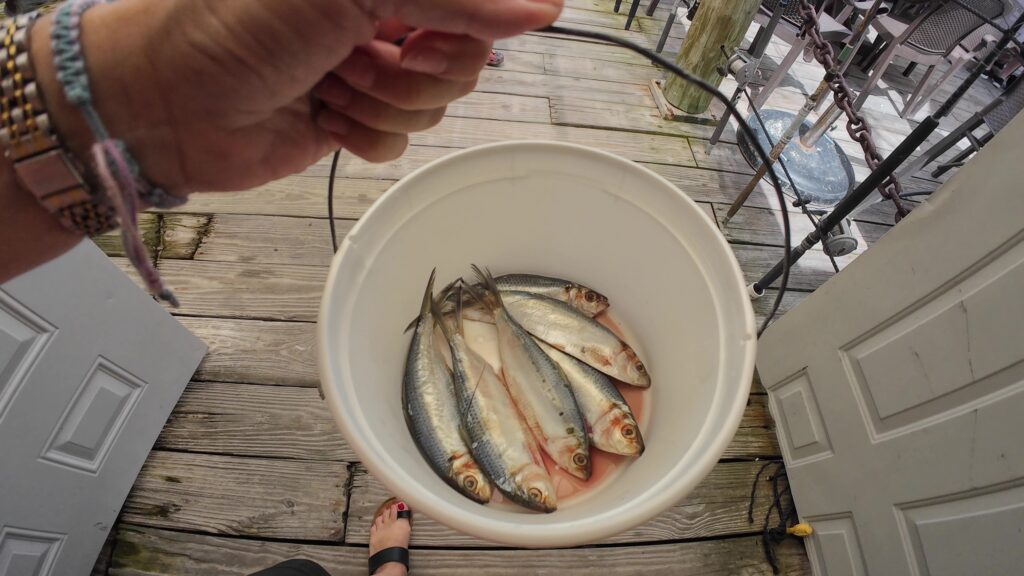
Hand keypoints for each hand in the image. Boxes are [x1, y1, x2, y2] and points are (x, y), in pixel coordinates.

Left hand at [30, 0, 562, 194]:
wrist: (170, 103)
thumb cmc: (238, 29)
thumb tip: (543, 5)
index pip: (475, 12)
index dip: (460, 31)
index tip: (416, 34)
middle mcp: (388, 18)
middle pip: (464, 61)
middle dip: (410, 70)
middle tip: (353, 57)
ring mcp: (371, 70)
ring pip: (431, 108)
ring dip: (378, 104)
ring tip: (326, 84)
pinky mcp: (354, 122)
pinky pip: (398, 143)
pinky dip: (361, 136)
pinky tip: (321, 116)